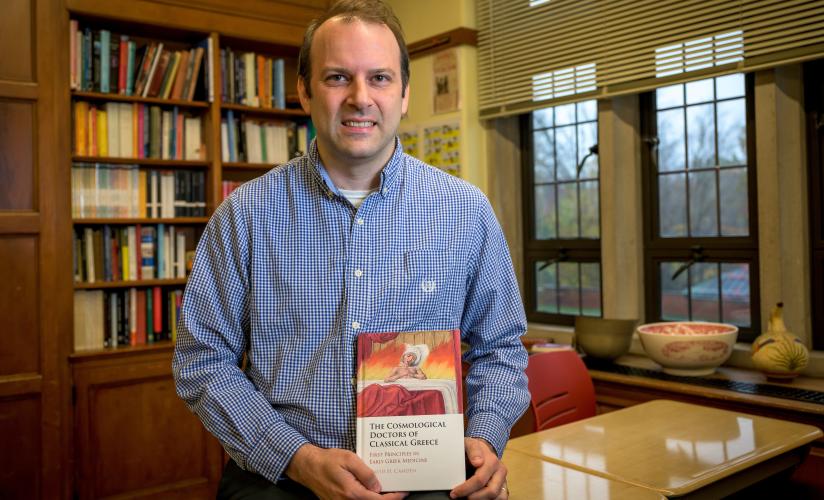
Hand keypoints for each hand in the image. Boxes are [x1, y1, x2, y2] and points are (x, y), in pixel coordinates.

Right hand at [285, 444, 407, 499]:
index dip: (395, 497)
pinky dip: (366, 497)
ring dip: (377, 498)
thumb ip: (366, 473)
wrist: (308, 466)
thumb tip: (378, 487)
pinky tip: (371, 490)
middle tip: (397, 490)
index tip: (403, 491)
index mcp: (352, 493)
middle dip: (387, 498)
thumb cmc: (327, 460)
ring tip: (386, 489)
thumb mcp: (350, 459)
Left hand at [450, 437, 508, 499]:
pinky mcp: (504, 487)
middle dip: (473, 497)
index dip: (465, 489)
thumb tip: (478, 462)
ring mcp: (504, 480)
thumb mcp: (469, 444)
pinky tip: (477, 497)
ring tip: (468, 497)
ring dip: (482, 499)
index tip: (454, 493)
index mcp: (492, 461)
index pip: (479, 480)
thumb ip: (473, 450)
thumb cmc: (473, 449)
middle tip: (459, 497)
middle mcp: (500, 471)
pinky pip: (501, 498)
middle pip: (491, 492)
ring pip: (498, 497)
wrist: (483, 450)